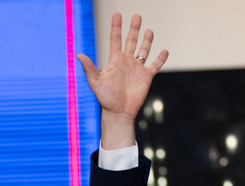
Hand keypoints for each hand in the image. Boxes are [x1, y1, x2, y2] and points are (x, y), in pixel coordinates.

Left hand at [77, 13, 168, 148]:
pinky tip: (164, 51)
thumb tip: (79, 55)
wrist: (118, 112)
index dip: (116, 27)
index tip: (117, 14)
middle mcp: (126, 62)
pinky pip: (155, 65)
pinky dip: (161, 58)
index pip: (115, 39)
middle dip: (134, 28)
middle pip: (131, 41)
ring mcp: (137, 68)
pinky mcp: (147, 76)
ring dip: (147, 40)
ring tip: (149, 30)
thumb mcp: (95, 81)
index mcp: (114, 60)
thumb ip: (89, 68)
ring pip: (143, 50)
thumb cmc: (105, 98)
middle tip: (136, 15)